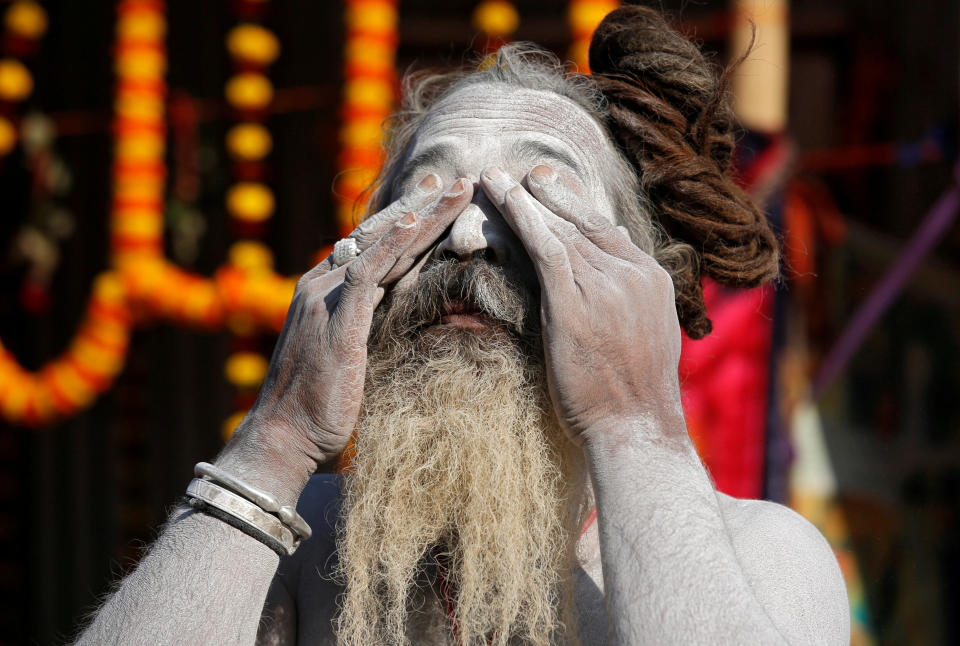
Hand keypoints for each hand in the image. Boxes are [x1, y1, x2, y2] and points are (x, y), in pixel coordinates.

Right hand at [219, 175, 473, 499]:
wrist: (284, 439)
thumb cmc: (316, 409)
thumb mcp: (343, 358)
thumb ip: (359, 327)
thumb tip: (384, 316)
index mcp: (322, 292)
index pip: (371, 246)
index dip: (405, 221)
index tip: (436, 199)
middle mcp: (321, 285)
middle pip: (379, 235)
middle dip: (419, 206)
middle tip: (454, 181)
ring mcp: (326, 298)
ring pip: (380, 244)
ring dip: (421, 214)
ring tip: (456, 189)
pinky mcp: (336, 319)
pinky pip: (368, 270)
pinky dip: (393, 243)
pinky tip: (418, 222)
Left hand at [479, 165, 683, 445]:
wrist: (635, 427)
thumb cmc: (635, 395)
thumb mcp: (647, 335)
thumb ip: (632, 297)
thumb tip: (616, 262)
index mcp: (652, 279)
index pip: (609, 232)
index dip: (577, 208)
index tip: (555, 190)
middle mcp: (631, 274)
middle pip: (583, 223)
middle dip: (550, 195)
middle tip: (524, 173)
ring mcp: (605, 286)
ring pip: (559, 230)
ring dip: (524, 201)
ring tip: (497, 179)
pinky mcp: (573, 303)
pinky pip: (546, 249)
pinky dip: (523, 219)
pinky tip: (504, 202)